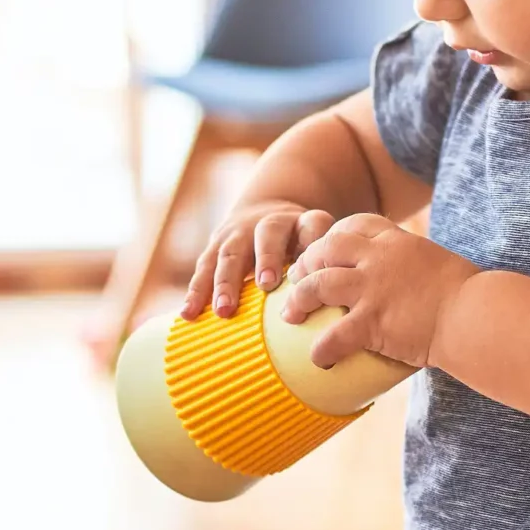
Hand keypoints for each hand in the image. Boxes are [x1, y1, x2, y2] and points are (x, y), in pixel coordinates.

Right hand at [182, 202, 336, 319]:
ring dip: (226, 282)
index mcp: (302, 222)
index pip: (313, 224)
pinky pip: (203, 267)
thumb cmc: (298, 246)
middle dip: (266, 259)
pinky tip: (188, 314)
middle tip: (266, 285)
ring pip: (231, 252)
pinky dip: (195, 291)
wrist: (263, 214)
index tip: (311, 265)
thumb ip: (325, 269)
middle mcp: (269, 223)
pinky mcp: (215, 245)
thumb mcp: (316, 247)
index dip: (313, 240)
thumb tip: (341, 315)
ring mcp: (238, 232)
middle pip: (268, 235)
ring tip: (224, 310)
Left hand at [280, 214, 478, 369]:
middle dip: (306, 263)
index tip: (325, 249)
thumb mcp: (440, 264)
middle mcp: (379, 258)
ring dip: (299, 299)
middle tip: (297, 280)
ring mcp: (373, 288)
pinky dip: (322, 349)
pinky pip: (334, 335)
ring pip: (318, 285)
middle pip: (327, 248)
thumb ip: (418, 265)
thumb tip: (418, 280)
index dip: (333, 235)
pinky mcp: (372, 321)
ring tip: (289, 315)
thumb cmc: (470, 296)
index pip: (355, 225)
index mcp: (398, 241)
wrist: (476, 315)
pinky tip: (318, 359)